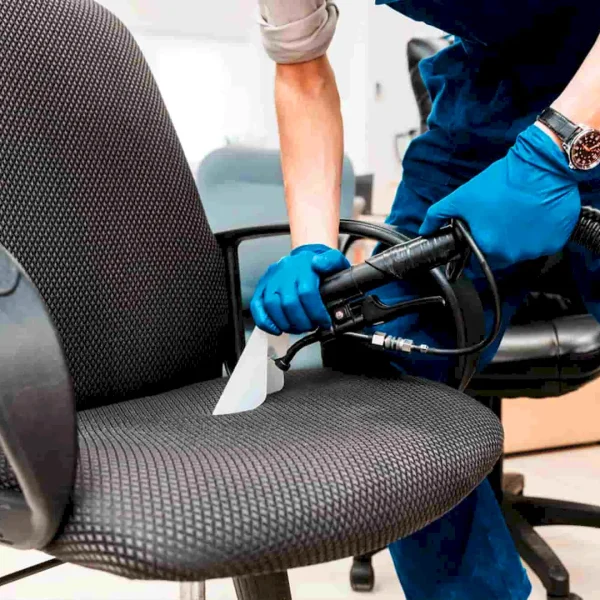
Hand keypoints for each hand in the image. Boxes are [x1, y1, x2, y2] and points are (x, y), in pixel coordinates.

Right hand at [250, 244, 349, 334]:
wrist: (305, 257)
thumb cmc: (320, 264)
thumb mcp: (334, 260)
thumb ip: (332, 261)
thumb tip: (320, 263)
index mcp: (303, 266)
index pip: (307, 292)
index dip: (316, 312)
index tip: (324, 322)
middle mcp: (285, 272)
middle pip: (289, 302)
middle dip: (302, 321)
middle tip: (311, 327)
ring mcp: (271, 280)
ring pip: (272, 306)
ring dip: (286, 323)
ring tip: (297, 328)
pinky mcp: (262, 287)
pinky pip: (257, 306)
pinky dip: (265, 322)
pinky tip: (277, 329)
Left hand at [419, 124, 580, 267]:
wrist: (541, 166)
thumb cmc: (502, 181)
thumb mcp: (461, 197)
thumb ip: (438, 215)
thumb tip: (425, 228)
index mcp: (488, 247)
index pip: (477, 259)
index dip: (477, 244)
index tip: (483, 230)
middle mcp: (513, 254)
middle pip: (500, 255)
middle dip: (498, 239)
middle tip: (500, 217)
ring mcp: (536, 249)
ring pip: (522, 250)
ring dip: (519, 236)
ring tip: (517, 213)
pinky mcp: (556, 241)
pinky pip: (544, 243)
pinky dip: (539, 233)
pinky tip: (534, 215)